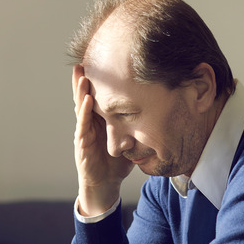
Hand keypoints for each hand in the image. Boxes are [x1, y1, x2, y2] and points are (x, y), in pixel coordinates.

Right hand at [72, 65, 133, 215]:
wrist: (105, 185)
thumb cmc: (117, 162)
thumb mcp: (130, 138)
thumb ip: (139, 124)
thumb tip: (163, 110)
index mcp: (100, 120)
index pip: (98, 95)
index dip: (98, 80)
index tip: (101, 60)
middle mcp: (90, 123)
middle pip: (86, 96)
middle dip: (84, 78)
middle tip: (85, 58)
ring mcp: (84, 132)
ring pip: (81, 107)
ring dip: (81, 90)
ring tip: (82, 73)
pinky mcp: (82, 145)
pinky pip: (82, 125)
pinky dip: (84, 111)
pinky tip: (87, 99)